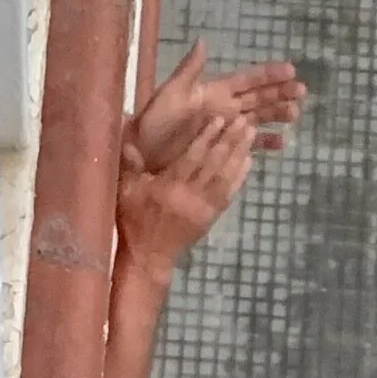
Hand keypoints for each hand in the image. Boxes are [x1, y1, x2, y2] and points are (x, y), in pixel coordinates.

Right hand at [116, 116, 255, 281]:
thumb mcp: (126, 191)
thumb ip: (130, 164)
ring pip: (225, 177)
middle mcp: (190, 196)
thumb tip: (127, 135)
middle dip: (230, 140)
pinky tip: (248, 161)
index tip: (219, 119)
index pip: (192, 157)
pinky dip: (240, 177)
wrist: (148, 258)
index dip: (207, 138)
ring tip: (251, 134)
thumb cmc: (134, 221)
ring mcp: (203, 208)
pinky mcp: (210, 218)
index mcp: (169, 187)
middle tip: (244, 120)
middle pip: (214, 164)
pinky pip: (229, 194)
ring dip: (239, 154)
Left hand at [128, 40, 305, 169]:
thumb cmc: (153, 123)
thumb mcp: (170, 94)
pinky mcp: (222, 148)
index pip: (247, 79)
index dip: (268, 74)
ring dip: (277, 117)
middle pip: (259, 98)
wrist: (141, 153)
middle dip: (281, 93)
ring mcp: (225, 128)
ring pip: (258, 120)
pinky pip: (248, 145)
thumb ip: (189, 70)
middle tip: (303, 92)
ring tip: (295, 115)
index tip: (291, 69)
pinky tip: (280, 145)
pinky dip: (264, 145)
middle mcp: (224, 107)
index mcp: (214, 91)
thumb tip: (202, 41)